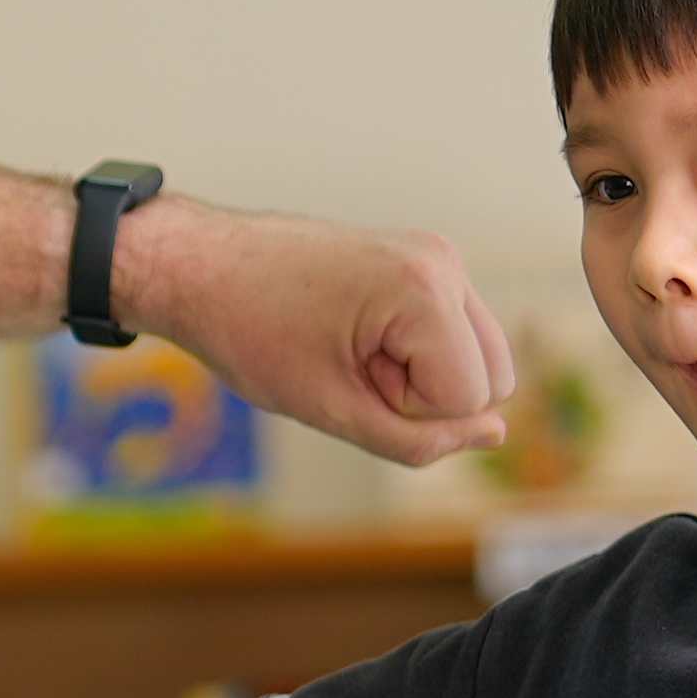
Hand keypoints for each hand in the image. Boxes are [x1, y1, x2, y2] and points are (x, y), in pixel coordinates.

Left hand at [128, 214, 515, 468]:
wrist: (201, 267)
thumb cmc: (250, 332)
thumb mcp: (332, 409)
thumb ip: (418, 439)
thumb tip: (495, 435)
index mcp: (424, 288)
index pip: (470, 399)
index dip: (407, 411)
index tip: (346, 376)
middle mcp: (443, 262)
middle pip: (493, 379)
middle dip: (425, 395)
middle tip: (347, 367)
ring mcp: (437, 257)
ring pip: (480, 361)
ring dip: (421, 376)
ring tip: (349, 351)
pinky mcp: (423, 263)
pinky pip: (453, 337)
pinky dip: (412, 354)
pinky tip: (353, 336)